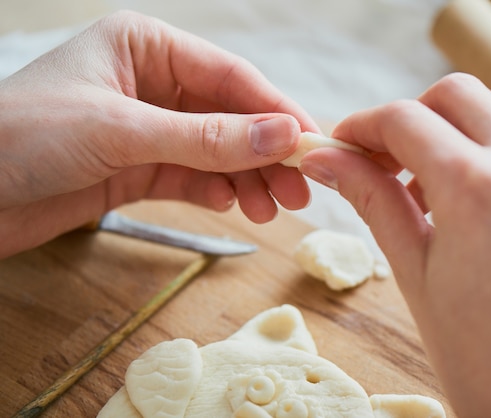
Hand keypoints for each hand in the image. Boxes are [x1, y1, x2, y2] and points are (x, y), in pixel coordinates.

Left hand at [0, 11, 318, 258]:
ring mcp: (146, 128)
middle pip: (229, 116)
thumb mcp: (122, 131)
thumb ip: (206, 137)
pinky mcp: (137, 168)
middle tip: (298, 190)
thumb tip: (282, 135)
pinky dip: (216, 191)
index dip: (275, 111)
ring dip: (245, 179)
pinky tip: (234, 207)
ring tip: (271, 210)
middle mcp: (151, 83)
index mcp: (145, 47)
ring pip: (215, 151)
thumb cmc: (21, 137)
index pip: (229, 77)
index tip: (310, 143)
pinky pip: (192, 176)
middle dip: (265, 153)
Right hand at [300, 73, 490, 416]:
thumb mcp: (415, 274)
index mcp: (475, 187)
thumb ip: (373, 200)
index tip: (346, 146)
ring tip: (450, 202)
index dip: (362, 127)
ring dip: (468, 145)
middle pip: (457, 96)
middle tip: (393, 164)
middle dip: (414, 120)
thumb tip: (328, 159)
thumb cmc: (484, 364)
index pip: (403, 120)